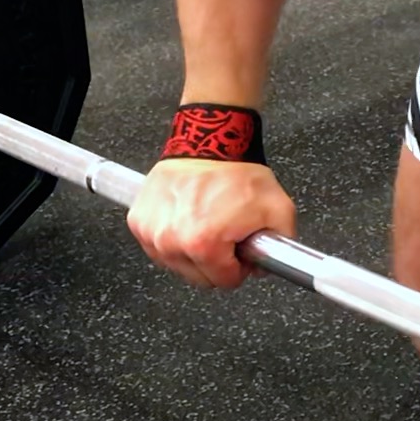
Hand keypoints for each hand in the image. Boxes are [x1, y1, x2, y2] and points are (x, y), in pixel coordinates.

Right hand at [127, 158, 295, 289]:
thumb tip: (265, 266)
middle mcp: (171, 241)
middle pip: (199, 277)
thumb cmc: (236, 171)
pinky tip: (187, 218)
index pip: (225, 280)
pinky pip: (158, 246)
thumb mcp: (278, 211)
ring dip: (192, 252)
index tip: (241, 250)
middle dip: (216, 261)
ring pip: (177, 264)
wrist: (209, 140)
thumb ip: (280, 248)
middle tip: (226, 234)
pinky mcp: (138, 220)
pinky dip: (172, 238)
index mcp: (203, 245)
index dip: (240, 266)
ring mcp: (151, 231)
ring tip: (206, 222)